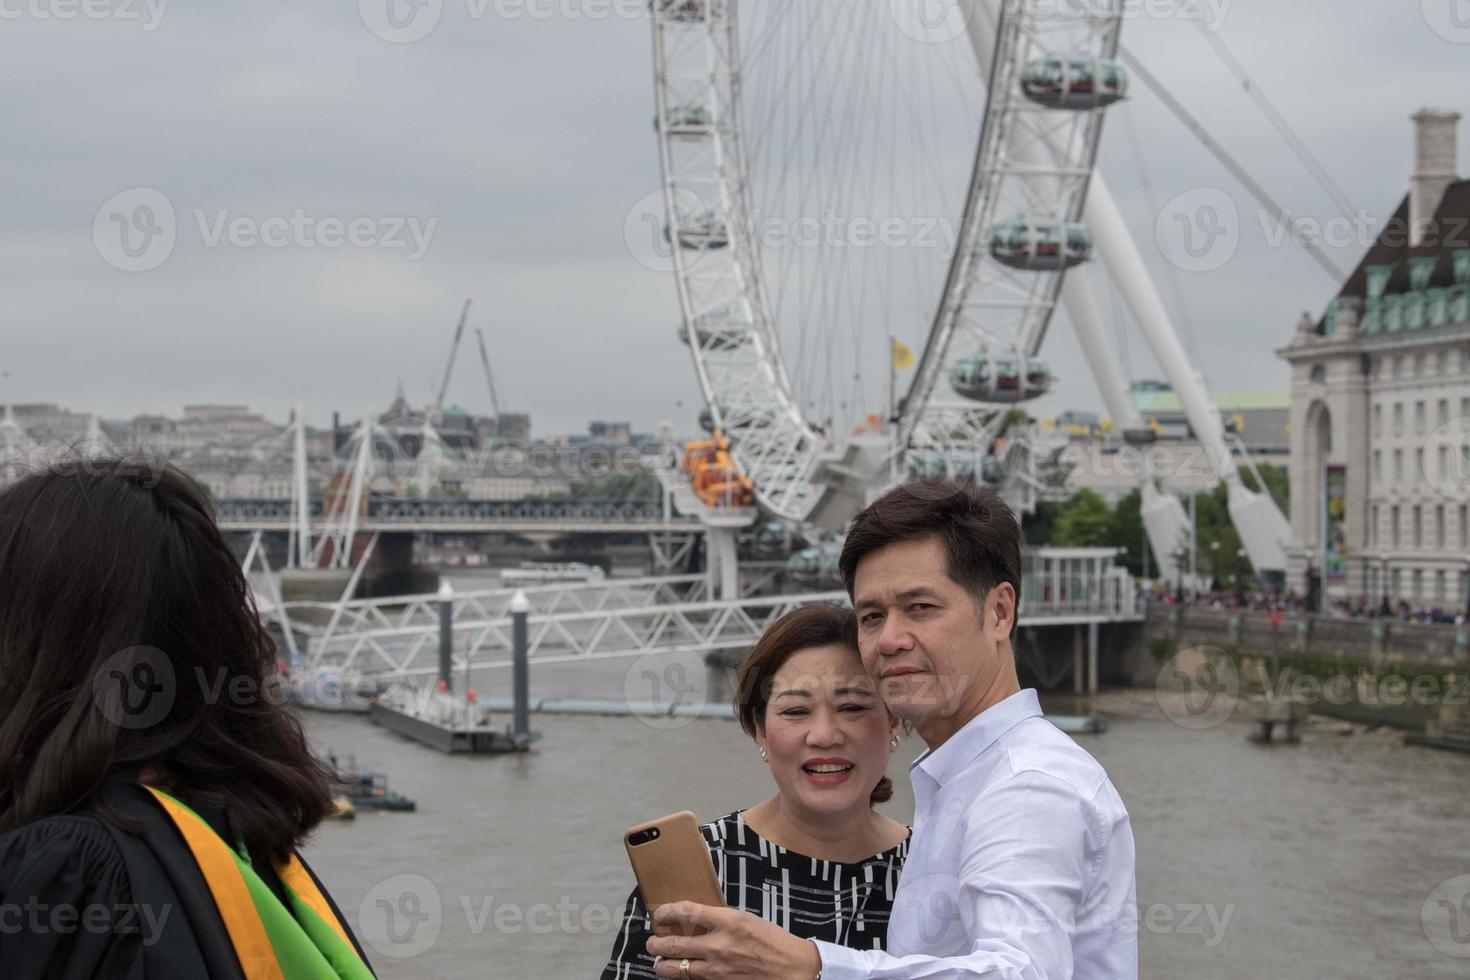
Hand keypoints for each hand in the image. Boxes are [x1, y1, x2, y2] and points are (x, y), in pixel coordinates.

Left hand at [645, 903, 821, 978]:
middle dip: (656, 944)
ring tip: (660, 963)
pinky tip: (680, 975)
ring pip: (675, 969)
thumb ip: (721, 920)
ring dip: (662, 966)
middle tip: (652, 942)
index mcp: (728, 921)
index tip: (660, 913)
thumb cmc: (774, 942)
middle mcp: (719, 945)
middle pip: (673, 944)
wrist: (795, 971)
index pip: (686, 912)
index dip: (666, 912)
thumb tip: (695, 920)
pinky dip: (683, 979)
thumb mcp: (747, 920)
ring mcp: (717, 969)